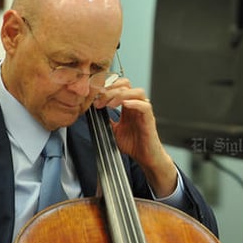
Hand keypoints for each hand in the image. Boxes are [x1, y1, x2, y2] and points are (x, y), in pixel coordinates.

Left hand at [93, 75, 177, 196]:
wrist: (145, 157)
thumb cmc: (132, 144)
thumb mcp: (113, 130)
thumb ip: (106, 120)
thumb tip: (93, 113)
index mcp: (127, 105)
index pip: (119, 85)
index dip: (107, 86)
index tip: (95, 94)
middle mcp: (136, 105)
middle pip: (127, 85)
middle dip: (111, 89)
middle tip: (99, 100)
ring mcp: (143, 111)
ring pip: (137, 92)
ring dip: (121, 95)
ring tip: (109, 104)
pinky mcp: (149, 119)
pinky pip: (145, 106)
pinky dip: (134, 103)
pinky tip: (124, 105)